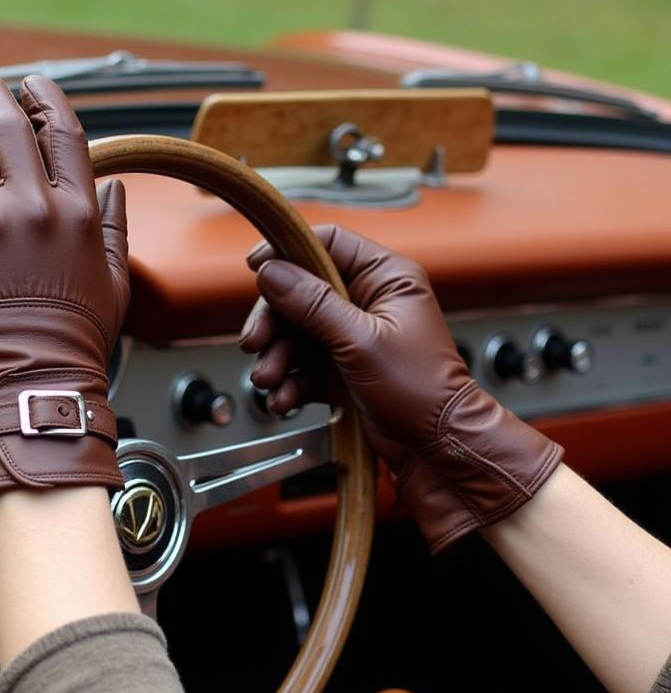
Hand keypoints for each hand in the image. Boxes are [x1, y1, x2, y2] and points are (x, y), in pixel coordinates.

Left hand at [0, 74, 128, 506]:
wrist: (32, 386)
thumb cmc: (74, 345)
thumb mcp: (114, 283)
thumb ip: (115, 230)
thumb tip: (115, 190)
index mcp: (80, 212)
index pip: (63, 131)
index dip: (44, 97)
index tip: (31, 85)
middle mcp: (34, 206)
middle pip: (7, 123)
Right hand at [240, 224, 561, 551]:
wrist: (437, 448)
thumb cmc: (423, 391)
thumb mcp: (361, 340)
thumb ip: (313, 304)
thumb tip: (274, 272)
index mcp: (386, 277)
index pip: (328, 244)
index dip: (287, 251)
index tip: (256, 267)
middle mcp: (369, 301)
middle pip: (301, 292)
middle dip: (274, 321)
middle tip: (257, 341)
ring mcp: (354, 335)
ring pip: (297, 332)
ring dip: (277, 357)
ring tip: (270, 380)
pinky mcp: (343, 368)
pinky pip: (304, 365)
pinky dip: (290, 382)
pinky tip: (285, 398)